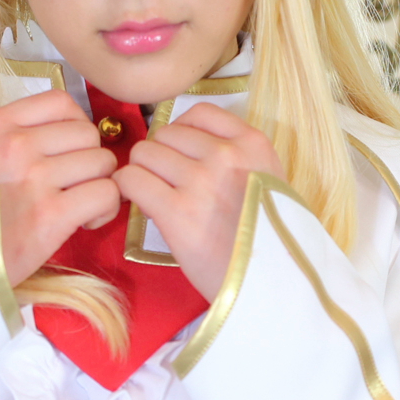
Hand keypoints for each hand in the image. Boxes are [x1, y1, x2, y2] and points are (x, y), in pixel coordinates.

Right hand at [0, 92, 118, 287]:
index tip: (67, 152)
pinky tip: (85, 222)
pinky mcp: (50, 215)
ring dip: (99, 185)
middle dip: (89, 160)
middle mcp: (16, 145)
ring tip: (78, 206)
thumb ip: (16, 136)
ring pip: (101, 162)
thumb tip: (68, 133)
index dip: (76, 126)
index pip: (61, 102)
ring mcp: (34, 178)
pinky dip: (104, 209)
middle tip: (73, 186)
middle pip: (87, 133)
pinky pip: (105, 193)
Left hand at [112, 104, 280, 299]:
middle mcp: (227, 156)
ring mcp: (201, 182)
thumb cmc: (265, 237)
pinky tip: (141, 205)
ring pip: (143, 154)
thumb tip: (180, 146)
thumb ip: (236, 156)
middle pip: (164, 134)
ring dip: (141, 174)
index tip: (181, 156)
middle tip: (166, 185)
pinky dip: (128, 190)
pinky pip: (131, 180)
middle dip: (158, 157)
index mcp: (253, 144)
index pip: (197, 113)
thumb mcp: (268, 181)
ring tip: (155, 197)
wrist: (271, 285)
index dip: (180, 134)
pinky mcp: (177, 212)